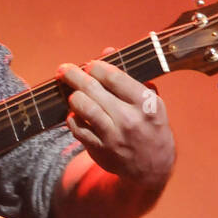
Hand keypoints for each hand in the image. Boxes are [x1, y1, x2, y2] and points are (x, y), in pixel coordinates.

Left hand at [56, 48, 175, 191]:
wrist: (152, 166)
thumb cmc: (149, 126)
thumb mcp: (148, 101)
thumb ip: (127, 76)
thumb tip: (107, 51)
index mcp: (146, 103)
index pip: (114, 77)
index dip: (97, 66)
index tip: (90, 64)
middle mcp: (130, 119)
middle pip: (94, 90)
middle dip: (75, 76)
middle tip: (64, 70)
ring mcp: (114, 136)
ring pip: (84, 108)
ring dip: (74, 97)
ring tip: (72, 93)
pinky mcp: (100, 150)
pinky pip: (77, 128)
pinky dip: (72, 118)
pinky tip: (75, 113)